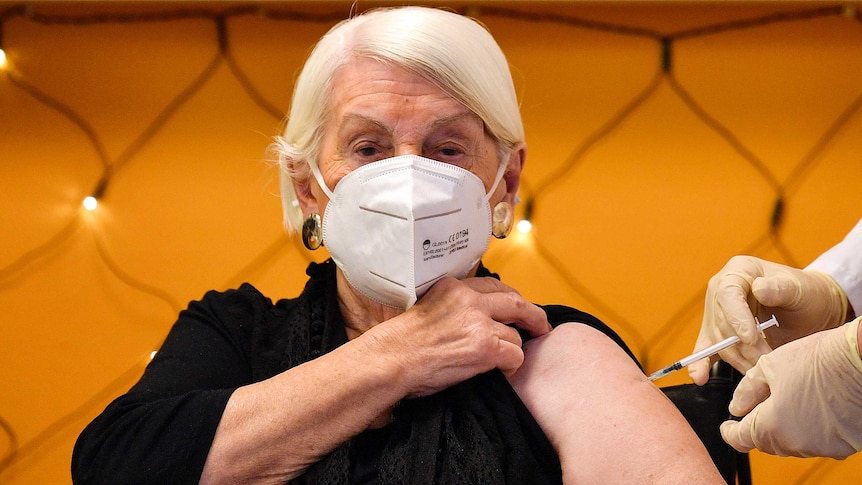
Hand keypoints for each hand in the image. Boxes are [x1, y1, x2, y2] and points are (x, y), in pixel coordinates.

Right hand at [367, 276, 550, 397]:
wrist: (390, 360)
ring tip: (503, 362)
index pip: (494, 286)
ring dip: (512, 350)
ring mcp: (478, 322)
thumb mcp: (428, 308)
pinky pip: (515, 355)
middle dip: (533, 316)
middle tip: (541, 327)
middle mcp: (468, 299)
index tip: (517, 310)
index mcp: (453, 286)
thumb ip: (453, 308)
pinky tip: (501, 371)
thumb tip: (474, 318)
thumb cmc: (401, 344)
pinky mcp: (484, 346)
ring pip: (515, 334)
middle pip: (515, 302)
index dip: (511, 300)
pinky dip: (512, 366)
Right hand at [689, 255, 847, 384]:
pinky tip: (700, 377)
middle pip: (721, 321)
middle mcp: (722, 291)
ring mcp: (718, 313)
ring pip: (718, 341)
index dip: (735, 317)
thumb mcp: (799, 289)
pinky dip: (701, 364)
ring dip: (738, 358)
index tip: (751, 338)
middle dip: (742, 345)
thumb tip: (758, 288)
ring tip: (759, 369)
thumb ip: (780, 288)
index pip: (727, 294)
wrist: (812, 311)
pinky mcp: (719, 334)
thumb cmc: (807, 295)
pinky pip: (706, 349)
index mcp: (738, 271)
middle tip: (765, 360)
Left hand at [720, 318, 861, 458]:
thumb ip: (748, 391)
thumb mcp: (770, 367)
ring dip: (784, 427)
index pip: (741, 438)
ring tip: (789, 399)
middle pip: (766, 442)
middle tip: (758, 405)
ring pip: (792, 443)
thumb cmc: (818, 359)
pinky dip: (809, 429)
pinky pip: (817, 441)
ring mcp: (822, 446)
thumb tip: (736, 406)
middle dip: (757, 426)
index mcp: (773, 425)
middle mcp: (797, 443)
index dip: (730, 431)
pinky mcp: (844, 445)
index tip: (727, 425)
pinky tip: (812, 407)